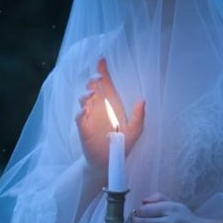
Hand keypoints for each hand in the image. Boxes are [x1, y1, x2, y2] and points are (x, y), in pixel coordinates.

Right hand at [75, 56, 145, 173]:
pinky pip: (80, 117)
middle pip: (93, 88)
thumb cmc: (122, 144)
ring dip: (87, 95)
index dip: (103, 72)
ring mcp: (90, 116)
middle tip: (98, 79)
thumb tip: (142, 100)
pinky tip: (84, 111)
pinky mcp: (83, 128)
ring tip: (92, 94)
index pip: (106, 85)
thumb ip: (139, 116)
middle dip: (94, 81)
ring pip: (84, 100)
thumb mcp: (135, 130)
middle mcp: (99, 107)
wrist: (109, 162)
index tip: (102, 60)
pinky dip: (81, 113)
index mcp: (112, 105)